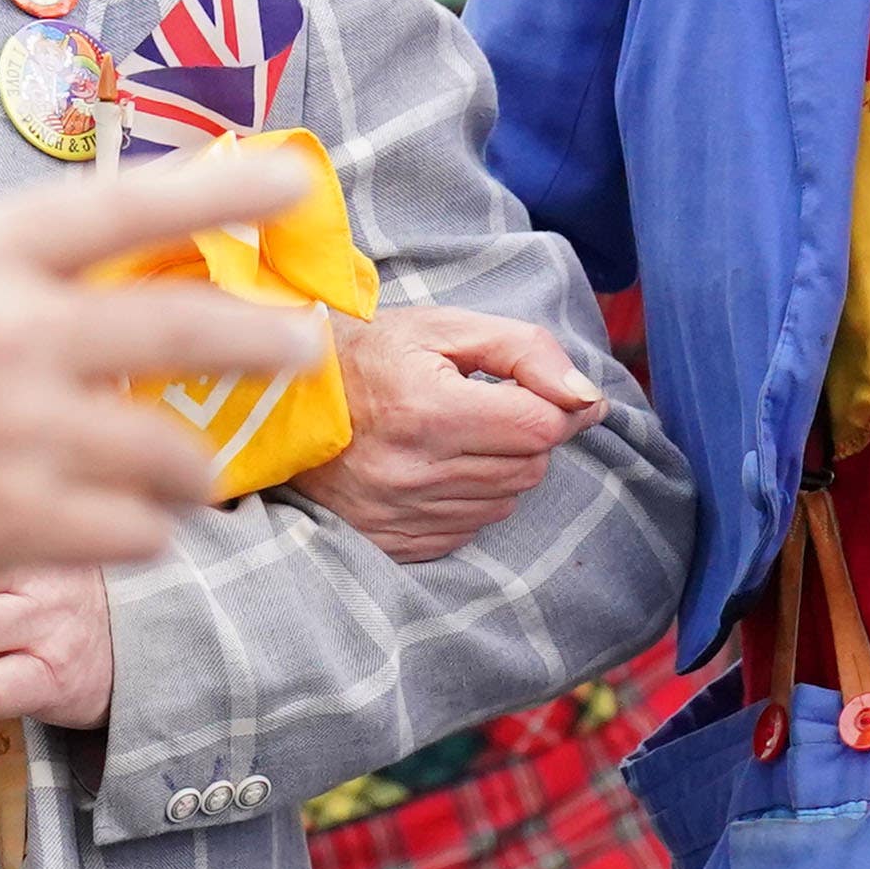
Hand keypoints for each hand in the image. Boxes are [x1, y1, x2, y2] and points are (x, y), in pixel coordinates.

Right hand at [0, 131, 321, 741]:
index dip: (219, 186)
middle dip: (265, 334)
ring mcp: (21, 437)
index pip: (123, 203)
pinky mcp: (18, 527)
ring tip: (192, 469)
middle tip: (301, 340)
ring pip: (171, 449)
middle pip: (185, 323)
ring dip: (195, 462)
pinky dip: (147, 532)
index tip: (289, 181)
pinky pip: (135, 533)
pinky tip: (131, 527)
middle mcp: (11, 338)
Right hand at [290, 305, 605, 562]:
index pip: (540, 426)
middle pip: (529, 467)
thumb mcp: (444, 326)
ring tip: (456, 435)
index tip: (534, 389)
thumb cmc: (371, 353)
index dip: (553, 404)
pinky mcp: (393, 542)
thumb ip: (525, 351)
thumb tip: (588, 398)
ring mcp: (399, 514)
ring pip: (505, 501)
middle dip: (525, 435)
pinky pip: (469, 529)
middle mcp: (412, 471)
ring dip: (499, 468)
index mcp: (426, 409)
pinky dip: (468, 498)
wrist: (282, 402)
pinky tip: (435, 467)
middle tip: (486, 407)